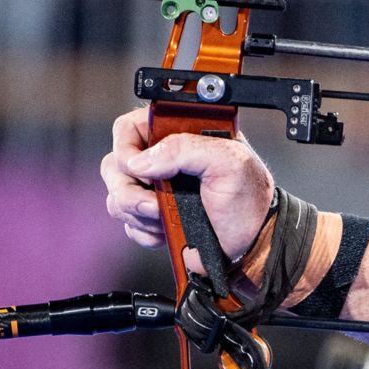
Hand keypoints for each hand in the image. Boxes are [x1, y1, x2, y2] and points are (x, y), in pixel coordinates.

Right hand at [101, 108, 277, 271]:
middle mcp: (162, 158)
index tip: (138, 167)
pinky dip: (143, 230)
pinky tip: (166, 229)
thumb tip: (141, 161)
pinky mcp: (152, 216)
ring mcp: (155, 189)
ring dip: (138, 211)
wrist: (253, 241)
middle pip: (115, 164)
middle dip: (129, 188)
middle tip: (155, 202)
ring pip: (117, 195)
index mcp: (180, 133)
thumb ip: (185, 149)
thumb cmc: (249, 199)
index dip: (125, 147)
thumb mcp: (228, 161)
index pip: (130, 127)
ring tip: (166, 216)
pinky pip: (127, 222)